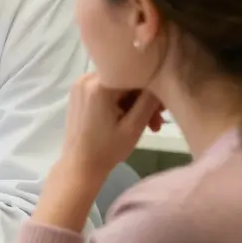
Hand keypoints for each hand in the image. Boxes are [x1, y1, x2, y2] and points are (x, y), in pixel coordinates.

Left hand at [35, 74, 162, 230]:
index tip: (162, 111)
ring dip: (134, 104)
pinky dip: (120, 103)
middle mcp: (86, 78)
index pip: (136, 76)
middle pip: (126, 81)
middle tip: (156, 124)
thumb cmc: (107, 149)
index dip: (153, 91)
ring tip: (146, 126)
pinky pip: (106, 91)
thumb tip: (161, 80)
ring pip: (118, 87)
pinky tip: (129, 120)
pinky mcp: (79, 94)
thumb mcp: (134, 126)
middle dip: (144, 100)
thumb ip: (149, 101)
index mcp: (99, 84)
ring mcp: (80, 85)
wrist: (79, 166)